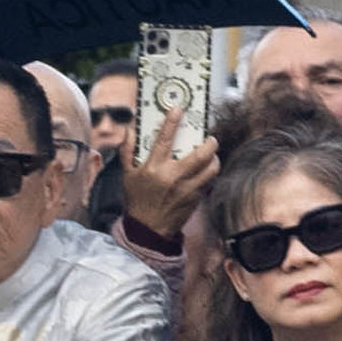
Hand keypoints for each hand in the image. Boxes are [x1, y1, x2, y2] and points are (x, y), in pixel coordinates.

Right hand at [117, 111, 215, 245]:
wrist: (147, 231)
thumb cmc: (137, 202)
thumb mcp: (127, 177)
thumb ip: (127, 152)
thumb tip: (130, 131)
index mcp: (153, 169)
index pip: (164, 140)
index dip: (172, 122)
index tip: (178, 109)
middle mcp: (172, 177)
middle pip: (200, 154)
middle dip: (209, 143)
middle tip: (210, 139)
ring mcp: (186, 189)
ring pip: (211, 168)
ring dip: (214, 159)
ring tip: (211, 155)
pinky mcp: (195, 199)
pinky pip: (209, 181)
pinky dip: (209, 174)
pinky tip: (205, 171)